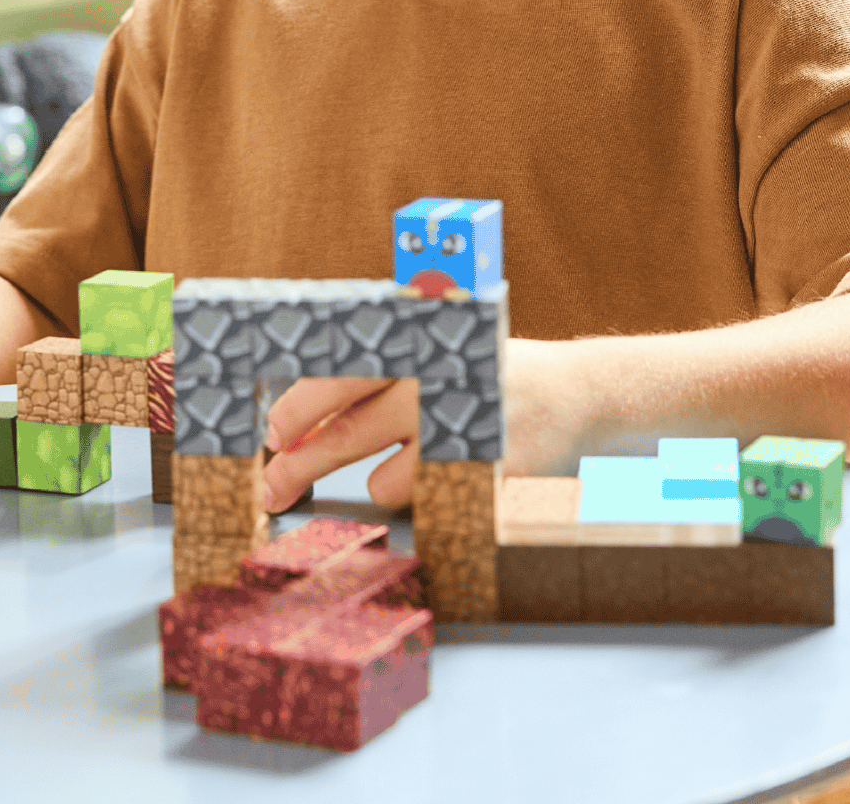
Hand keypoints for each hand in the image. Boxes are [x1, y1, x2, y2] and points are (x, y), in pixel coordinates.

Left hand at [259, 339, 597, 511]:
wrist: (577, 391)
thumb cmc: (479, 372)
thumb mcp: (428, 351)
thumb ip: (370, 378)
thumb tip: (290, 424)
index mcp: (414, 346)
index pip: (339, 376)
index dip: (299, 408)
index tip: (272, 432)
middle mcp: (436, 386)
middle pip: (348, 435)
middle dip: (301, 466)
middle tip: (274, 487)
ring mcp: (464, 433)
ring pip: (386, 483)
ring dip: (381, 483)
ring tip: (408, 460)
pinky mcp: (490, 475)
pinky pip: (428, 504)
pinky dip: (425, 496)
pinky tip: (446, 471)